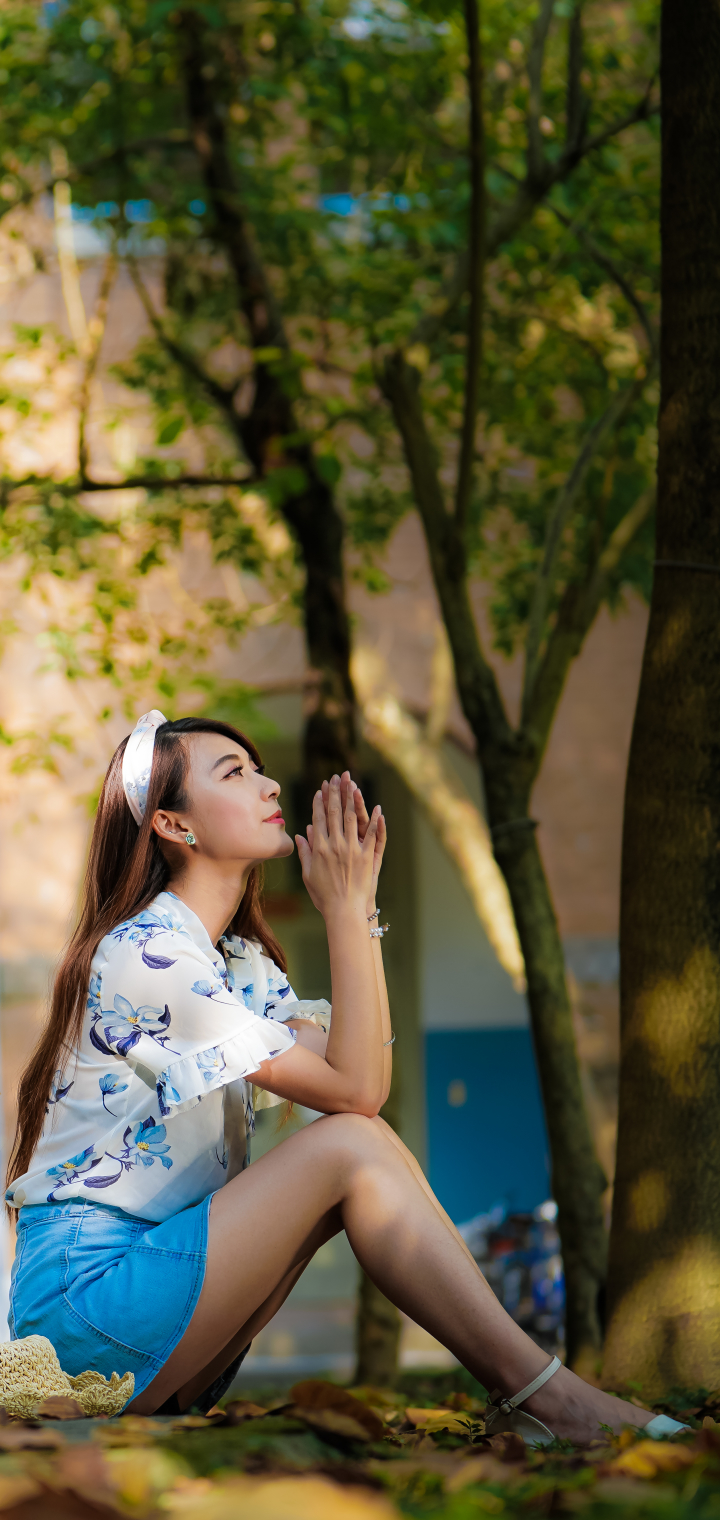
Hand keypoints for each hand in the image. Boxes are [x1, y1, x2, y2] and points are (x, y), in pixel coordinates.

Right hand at [314, 773, 386, 917]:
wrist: (344, 910)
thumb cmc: (324, 896)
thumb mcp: (308, 875)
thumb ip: (304, 853)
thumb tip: (300, 834)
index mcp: (319, 849)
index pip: (318, 819)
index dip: (319, 803)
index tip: (320, 790)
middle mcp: (335, 846)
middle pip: (334, 813)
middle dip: (335, 793)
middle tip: (336, 777)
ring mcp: (352, 850)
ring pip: (351, 819)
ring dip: (351, 799)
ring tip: (352, 783)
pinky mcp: (366, 857)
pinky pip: (372, 835)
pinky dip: (375, 821)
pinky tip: (377, 808)